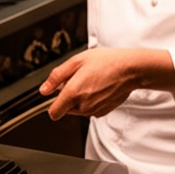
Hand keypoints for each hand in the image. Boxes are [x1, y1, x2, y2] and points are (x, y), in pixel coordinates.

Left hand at [39, 48, 174, 119]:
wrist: (130, 69)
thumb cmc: (106, 61)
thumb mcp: (76, 61)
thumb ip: (56, 77)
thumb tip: (44, 90)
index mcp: (73, 92)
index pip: (53, 113)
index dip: (53, 103)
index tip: (57, 94)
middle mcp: (83, 105)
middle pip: (66, 110)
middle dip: (68, 98)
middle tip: (79, 80)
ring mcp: (94, 110)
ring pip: (78, 110)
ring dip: (80, 99)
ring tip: (91, 81)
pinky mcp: (103, 112)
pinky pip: (90, 110)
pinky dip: (92, 102)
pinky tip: (99, 88)